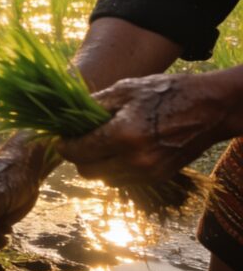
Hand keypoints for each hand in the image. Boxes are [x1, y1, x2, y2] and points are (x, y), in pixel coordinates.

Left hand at [58, 72, 229, 186]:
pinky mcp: (158, 178)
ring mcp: (149, 173)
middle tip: (79, 140)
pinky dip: (115, 168)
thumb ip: (93, 107)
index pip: (78, 152)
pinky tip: (120, 149)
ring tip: (101, 143)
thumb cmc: (165, 93)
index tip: (61, 138)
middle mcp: (135, 160)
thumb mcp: (124, 90)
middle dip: (78, 157)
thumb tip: (67, 119)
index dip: (63, 146)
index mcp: (124, 135)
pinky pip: (124, 180)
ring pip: (105, 179)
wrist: (209, 108)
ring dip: (97, 164)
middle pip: (87, 172)